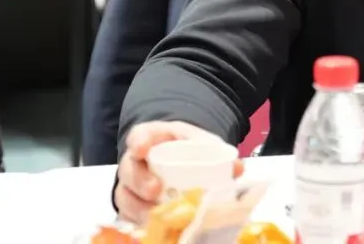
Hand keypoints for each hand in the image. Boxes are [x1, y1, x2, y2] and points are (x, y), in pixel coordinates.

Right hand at [114, 121, 243, 223]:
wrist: (185, 162)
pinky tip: (154, 227)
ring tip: (155, 215)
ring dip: (139, 206)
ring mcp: (132, 186)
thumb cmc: (191, 151)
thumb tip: (237, 167)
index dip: (139, 142)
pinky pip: (129, 216)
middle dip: (140, 180)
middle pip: (129, 168)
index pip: (139, 135)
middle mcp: (137, 161)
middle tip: (156, 189)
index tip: (143, 149)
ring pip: (126, 194)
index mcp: (153, 138)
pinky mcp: (133, 207)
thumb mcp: (204, 145)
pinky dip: (140, 222)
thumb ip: (218, 153)